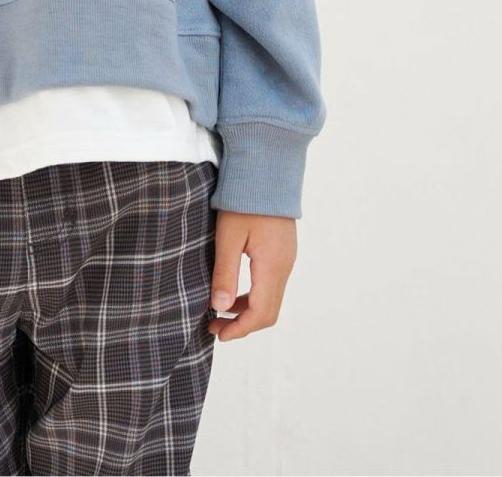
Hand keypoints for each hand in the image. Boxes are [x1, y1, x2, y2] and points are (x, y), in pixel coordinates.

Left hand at [207, 210, 296, 341]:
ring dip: (247, 310)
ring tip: (219, 310)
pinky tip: (233, 290)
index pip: (260, 314)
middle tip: (215, 327)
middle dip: (242, 324)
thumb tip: (220, 308)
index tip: (216, 333)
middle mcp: (284, 266)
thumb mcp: (228, 235)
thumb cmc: (245, 198)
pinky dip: (253, 295)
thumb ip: (225, 272)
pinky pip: (271, 283)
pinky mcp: (282, 250)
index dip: (239, 329)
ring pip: (270, 298)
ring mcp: (286, 258)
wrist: (267, 168)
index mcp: (273, 266)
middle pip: (269, 311)